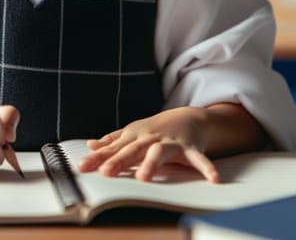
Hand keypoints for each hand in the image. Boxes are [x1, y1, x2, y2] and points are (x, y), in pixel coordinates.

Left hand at [78, 107, 219, 182]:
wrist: (187, 116)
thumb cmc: (156, 129)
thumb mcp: (132, 133)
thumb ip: (112, 141)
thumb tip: (90, 145)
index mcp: (134, 137)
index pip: (113, 149)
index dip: (98, 158)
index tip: (83, 166)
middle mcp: (149, 138)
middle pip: (131, 151)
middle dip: (118, 161)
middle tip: (105, 171)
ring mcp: (169, 142)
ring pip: (159, 153)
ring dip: (151, 164)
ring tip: (143, 177)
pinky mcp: (189, 147)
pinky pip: (197, 159)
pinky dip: (205, 167)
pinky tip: (212, 178)